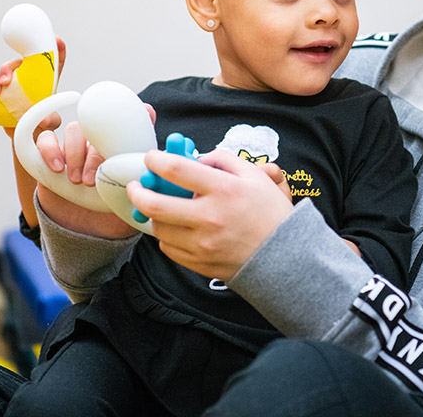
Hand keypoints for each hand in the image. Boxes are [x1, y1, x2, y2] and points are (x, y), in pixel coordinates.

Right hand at [27, 98, 156, 239]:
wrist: (83, 233)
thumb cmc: (112, 216)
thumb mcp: (133, 203)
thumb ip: (144, 188)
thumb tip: (157, 176)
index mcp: (123, 150)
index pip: (132, 124)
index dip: (140, 113)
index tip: (147, 112)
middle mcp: (101, 143)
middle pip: (99, 129)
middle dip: (95, 154)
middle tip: (92, 180)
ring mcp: (76, 148)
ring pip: (74, 130)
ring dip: (75, 153)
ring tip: (77, 181)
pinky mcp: (51, 155)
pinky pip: (46, 138)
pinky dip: (49, 148)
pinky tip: (57, 168)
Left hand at [127, 149, 294, 280]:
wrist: (285, 257)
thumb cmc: (269, 213)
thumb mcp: (254, 176)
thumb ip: (223, 159)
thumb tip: (195, 158)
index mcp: (224, 190)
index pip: (177, 170)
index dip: (156, 160)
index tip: (152, 158)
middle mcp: (210, 218)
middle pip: (155, 204)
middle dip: (138, 191)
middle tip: (137, 186)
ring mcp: (202, 244)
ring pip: (158, 228)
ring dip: (153, 214)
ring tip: (159, 206)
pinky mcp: (199, 263)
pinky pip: (168, 248)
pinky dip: (167, 235)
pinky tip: (176, 227)